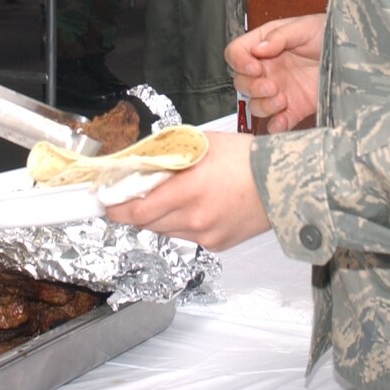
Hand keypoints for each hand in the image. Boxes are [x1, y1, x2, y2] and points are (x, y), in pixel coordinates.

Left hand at [103, 132, 269, 249]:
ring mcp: (205, 234)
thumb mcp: (202, 144)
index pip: (135, 209)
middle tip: (130, 198)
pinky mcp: (216, 244)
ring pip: (164, 231)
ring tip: (168, 198)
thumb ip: (169, 154)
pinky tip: (194, 207)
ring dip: (157, 217)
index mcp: (187, 189)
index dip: (115, 208)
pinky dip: (182, 224)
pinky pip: (186, 236)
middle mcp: (193, 217)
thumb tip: (141, 161)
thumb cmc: (246, 157)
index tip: (105, 204)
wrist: (283, 182)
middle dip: (134, 211)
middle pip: (146, 222)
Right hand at [226, 14, 323, 132]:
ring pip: (255, 105)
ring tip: (282, 99)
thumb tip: (258, 49)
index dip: (240, 62)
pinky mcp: (293, 109)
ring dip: (263, 105)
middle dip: (252, 87)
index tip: (255, 67)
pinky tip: (283, 119)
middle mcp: (268, 69)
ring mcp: (279, 90)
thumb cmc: (328, 34)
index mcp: (265, 45)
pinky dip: (276, 125)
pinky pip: (277, 122)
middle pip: (241, 82)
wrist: (353, 56)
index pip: (236, 53)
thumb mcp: (304, 27)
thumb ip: (279, 36)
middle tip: (272, 85)